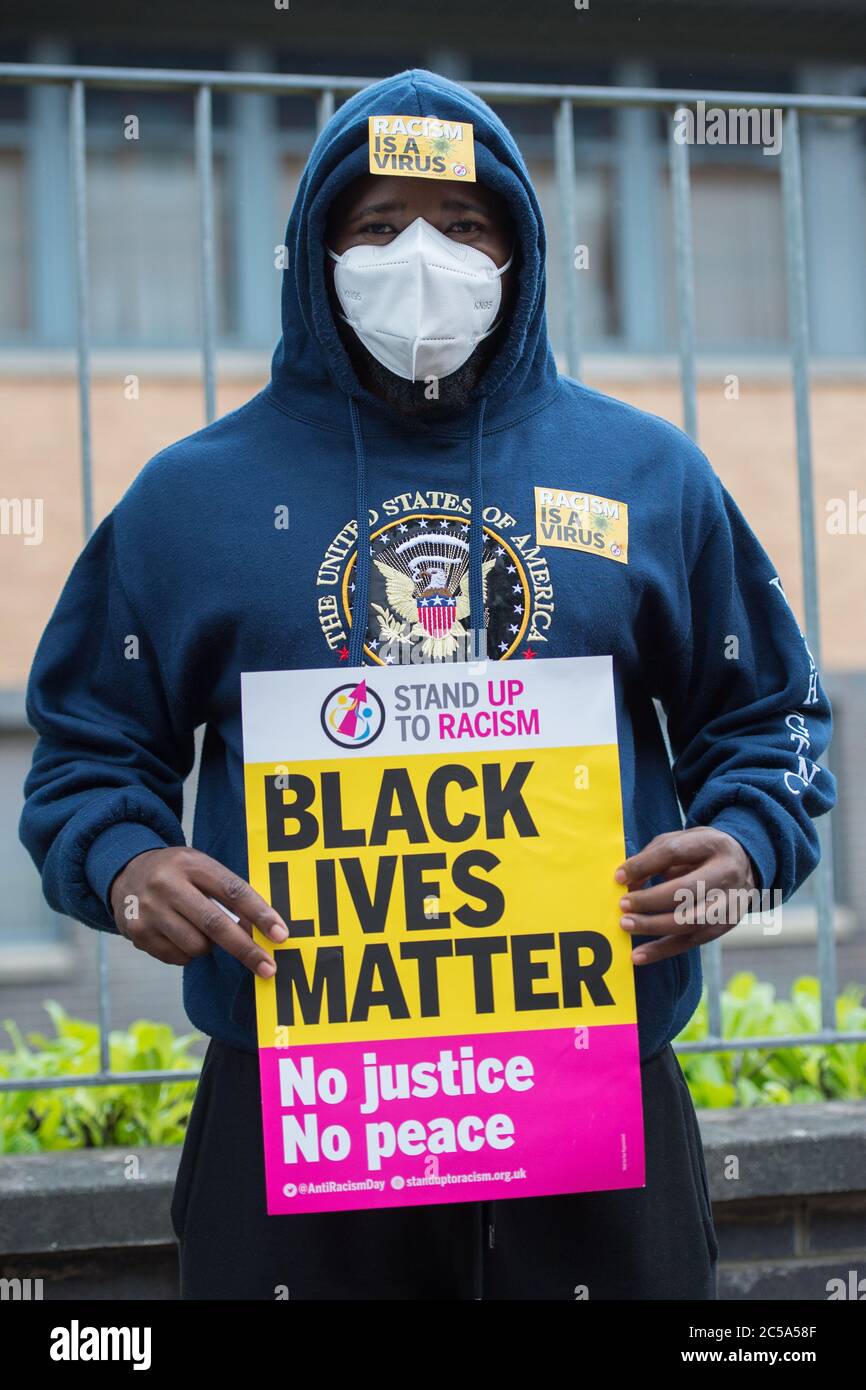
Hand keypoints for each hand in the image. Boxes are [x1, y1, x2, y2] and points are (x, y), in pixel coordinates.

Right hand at [109, 847, 287, 975]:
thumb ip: (229, 892)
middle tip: (269, 968)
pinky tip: (177, 933)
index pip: (232, 890)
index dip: (260, 914)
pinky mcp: (137, 933)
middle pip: (215, 924)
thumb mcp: (201, 868)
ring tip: (199, 928)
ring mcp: (149, 911)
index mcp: (191, 864)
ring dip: (209, 946)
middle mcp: (167, 885)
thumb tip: (262, 930)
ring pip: (197, 946)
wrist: (125, 873)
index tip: (281, 935)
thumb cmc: (177, 873)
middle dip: (246, 950)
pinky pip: (178, 957)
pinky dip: (187, 952)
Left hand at [614, 827, 755, 965]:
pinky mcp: (724, 926)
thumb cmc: (701, 852)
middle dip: (650, 900)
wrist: (745, 864)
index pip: (674, 852)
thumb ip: (653, 857)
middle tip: (623, 905)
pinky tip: (638, 955)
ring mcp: (729, 903)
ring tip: (626, 925)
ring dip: (653, 926)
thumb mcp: (681, 841)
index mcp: (712, 845)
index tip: (619, 876)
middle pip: (686, 890)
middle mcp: (726, 873)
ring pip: (690, 920)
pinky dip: (662, 950)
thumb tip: (626, 882)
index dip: (644, 864)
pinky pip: (690, 942)